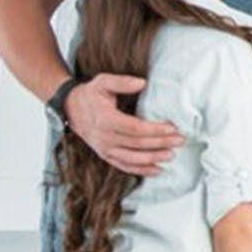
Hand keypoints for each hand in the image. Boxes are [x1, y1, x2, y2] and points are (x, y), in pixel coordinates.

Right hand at [64, 73, 183, 176]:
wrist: (70, 108)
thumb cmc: (91, 94)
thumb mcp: (102, 81)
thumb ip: (121, 82)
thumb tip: (142, 83)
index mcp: (105, 120)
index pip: (134, 128)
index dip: (154, 129)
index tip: (172, 127)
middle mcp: (104, 138)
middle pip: (137, 144)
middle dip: (160, 143)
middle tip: (180, 140)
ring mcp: (104, 149)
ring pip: (132, 158)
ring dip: (153, 159)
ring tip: (172, 155)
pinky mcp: (105, 155)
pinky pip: (124, 166)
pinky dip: (141, 170)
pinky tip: (157, 170)